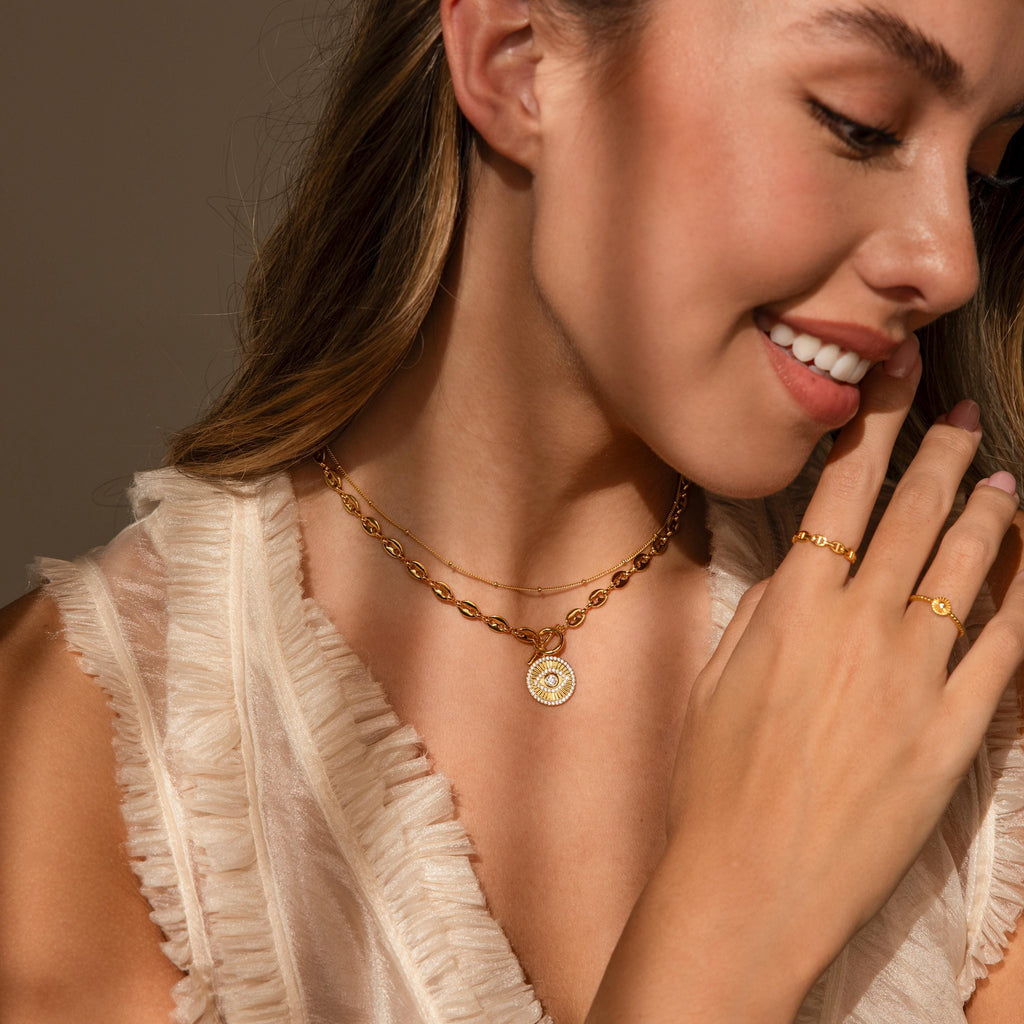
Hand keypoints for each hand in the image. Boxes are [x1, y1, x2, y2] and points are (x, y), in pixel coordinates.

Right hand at [668, 335, 1023, 995]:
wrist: (749, 879)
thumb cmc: (713, 777)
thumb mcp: (719, 674)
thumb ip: (766, 610)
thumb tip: (803, 563)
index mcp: (793, 606)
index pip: (842, 491)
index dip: (872, 427)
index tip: (893, 380)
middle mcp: (860, 625)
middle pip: (911, 517)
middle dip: (940, 455)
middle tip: (963, 415)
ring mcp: (914, 677)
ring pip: (963, 570)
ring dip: (986, 515)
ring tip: (1002, 478)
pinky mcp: (952, 732)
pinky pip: (1001, 650)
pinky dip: (1020, 600)